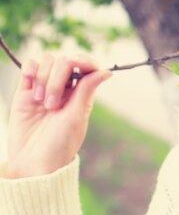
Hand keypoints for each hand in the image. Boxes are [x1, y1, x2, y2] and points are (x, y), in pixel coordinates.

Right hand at [6, 54, 110, 177]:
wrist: (33, 163)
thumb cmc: (59, 145)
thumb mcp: (75, 118)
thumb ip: (86, 91)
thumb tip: (107, 71)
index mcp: (82, 93)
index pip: (86, 66)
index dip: (84, 60)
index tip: (78, 65)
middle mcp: (65, 88)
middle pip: (64, 61)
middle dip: (57, 78)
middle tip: (52, 105)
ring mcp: (44, 88)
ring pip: (47, 61)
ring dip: (43, 77)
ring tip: (40, 102)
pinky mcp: (25, 92)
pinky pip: (29, 68)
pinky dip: (30, 67)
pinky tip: (30, 79)